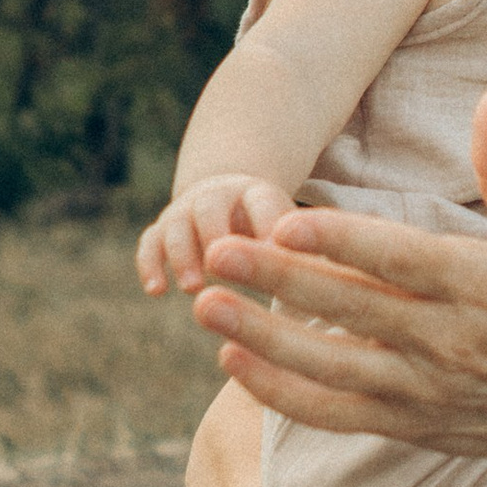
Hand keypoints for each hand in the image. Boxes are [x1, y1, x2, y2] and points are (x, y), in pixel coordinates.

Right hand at [138, 170, 296, 299]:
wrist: (232, 199)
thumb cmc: (275, 230)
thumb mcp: (295, 233)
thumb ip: (310, 253)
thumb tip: (337, 285)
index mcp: (258, 194)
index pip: (263, 203)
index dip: (268, 224)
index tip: (274, 252)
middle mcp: (218, 196)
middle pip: (211, 207)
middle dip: (216, 235)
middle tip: (222, 268)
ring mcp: (186, 211)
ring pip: (177, 225)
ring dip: (183, 255)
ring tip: (194, 288)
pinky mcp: (163, 230)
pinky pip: (149, 242)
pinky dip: (150, 264)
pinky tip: (157, 292)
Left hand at [193, 89, 486, 486]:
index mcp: (471, 284)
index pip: (394, 261)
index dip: (338, 244)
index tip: (282, 222)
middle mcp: (439, 339)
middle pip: (346, 309)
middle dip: (276, 281)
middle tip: (218, 251)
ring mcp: (416, 388)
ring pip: (327, 366)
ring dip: (262, 339)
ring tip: (204, 305)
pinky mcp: (401, 422)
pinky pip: (330, 412)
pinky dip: (279, 392)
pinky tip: (232, 359)